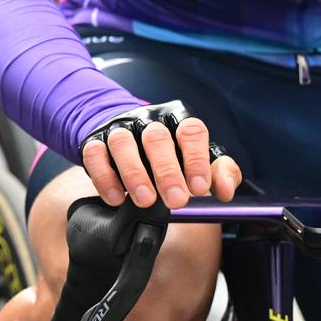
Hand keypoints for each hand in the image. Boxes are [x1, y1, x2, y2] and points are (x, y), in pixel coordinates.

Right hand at [79, 104, 240, 208]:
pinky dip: (105, 177)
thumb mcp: (198, 160)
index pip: (191, 130)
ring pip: (122, 142)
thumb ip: (219, 172)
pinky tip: (116, 198)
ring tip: (145, 201)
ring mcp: (119, 128)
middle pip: (157, 137)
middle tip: (176, 201)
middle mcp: (148, 119)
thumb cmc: (170, 154)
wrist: (128, 141)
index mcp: (178, 118)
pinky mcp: (94, 140)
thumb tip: (226, 191)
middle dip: (167, 171)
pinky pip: (95, 154)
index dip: (196, 159)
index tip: (200, 187)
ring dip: (134, 173)